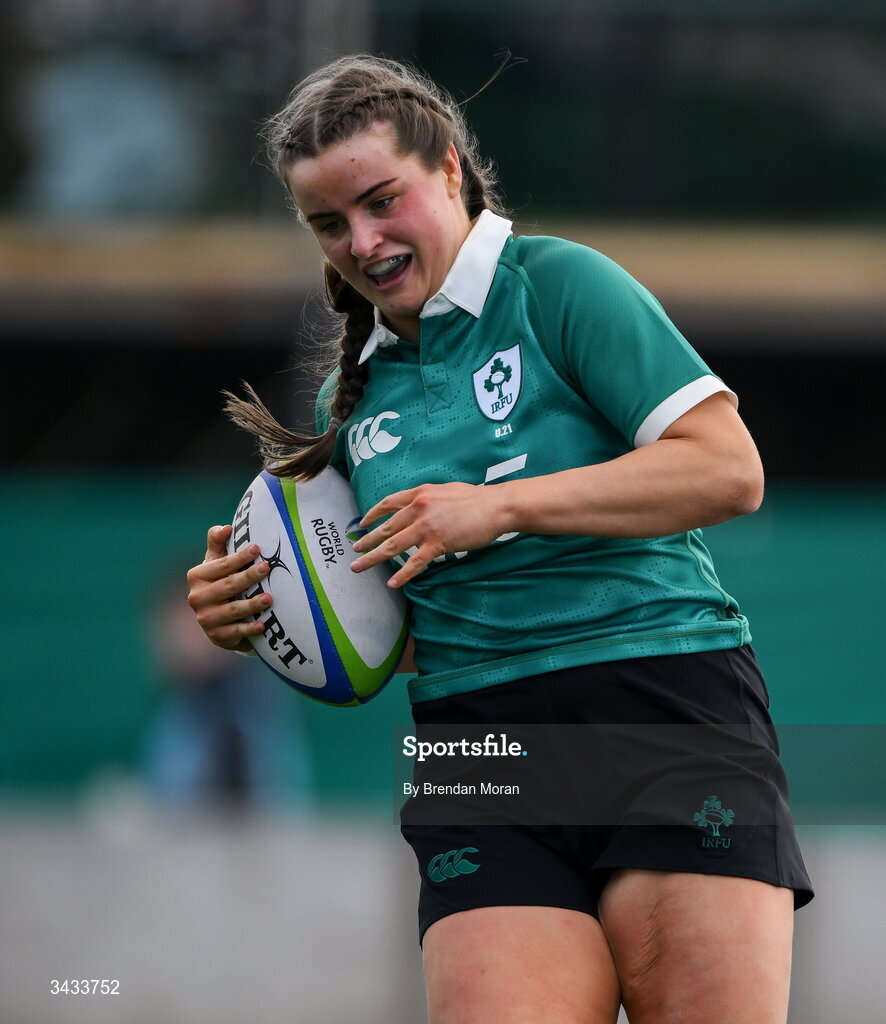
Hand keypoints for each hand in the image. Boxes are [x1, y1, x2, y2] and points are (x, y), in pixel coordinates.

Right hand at [186, 525, 272, 651]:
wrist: (217, 617)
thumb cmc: (219, 580)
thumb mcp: (215, 561)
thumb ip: (217, 541)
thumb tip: (226, 527)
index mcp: (196, 576)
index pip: (220, 565)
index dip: (238, 557)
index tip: (257, 548)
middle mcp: (197, 598)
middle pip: (227, 586)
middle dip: (248, 577)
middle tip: (267, 568)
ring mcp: (205, 619)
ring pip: (232, 610)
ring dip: (251, 605)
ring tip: (269, 598)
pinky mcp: (217, 636)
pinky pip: (235, 632)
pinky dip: (248, 629)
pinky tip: (263, 626)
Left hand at [350, 482, 509, 587]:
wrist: (495, 507)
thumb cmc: (476, 499)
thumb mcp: (445, 490)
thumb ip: (429, 499)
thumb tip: (420, 507)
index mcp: (420, 494)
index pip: (389, 504)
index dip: (373, 514)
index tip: (362, 523)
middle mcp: (418, 508)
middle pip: (386, 527)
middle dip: (367, 540)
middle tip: (354, 549)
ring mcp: (426, 527)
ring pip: (393, 545)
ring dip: (373, 557)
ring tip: (359, 567)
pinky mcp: (438, 543)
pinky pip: (415, 562)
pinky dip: (402, 574)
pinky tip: (391, 583)